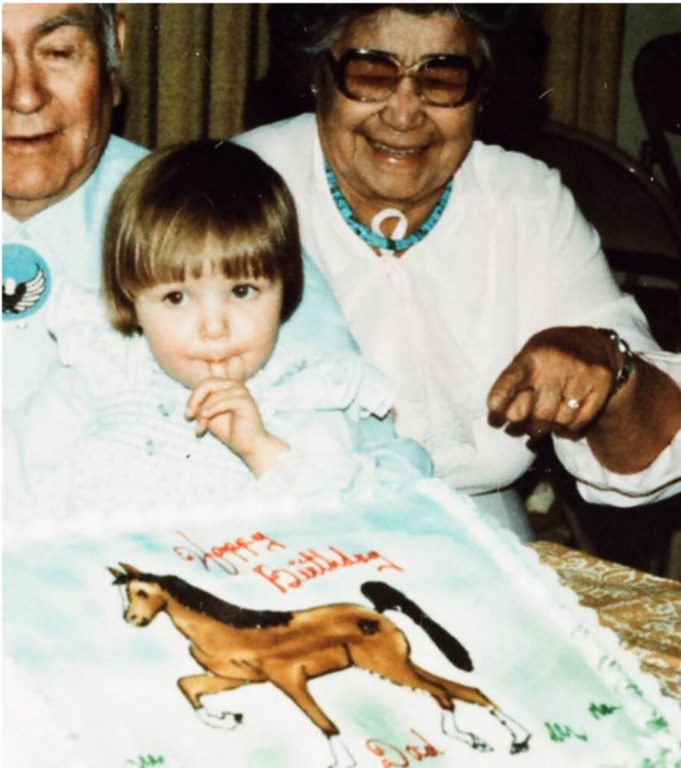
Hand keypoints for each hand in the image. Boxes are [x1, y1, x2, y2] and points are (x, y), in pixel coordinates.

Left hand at [185, 362, 287, 475]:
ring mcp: (241, 391)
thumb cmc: (228, 430)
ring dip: (202, 411)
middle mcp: (234, 384)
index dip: (195, 393)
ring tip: (200, 427)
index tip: (188, 413)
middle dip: (194, 400)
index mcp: (225, 385)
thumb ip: (200, 403)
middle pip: (207, 383)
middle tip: (188, 416)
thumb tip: (191, 400)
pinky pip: (223, 402)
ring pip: (213, 394)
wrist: (246, 445)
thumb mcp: (207, 414)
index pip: (207, 378)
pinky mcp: (245, 401)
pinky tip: (206, 417)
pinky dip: (212, 410)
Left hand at [486, 326, 623, 438]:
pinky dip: (567, 429)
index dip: (498, 406)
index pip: (508, 384)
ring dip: (547, 428)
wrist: (591, 343)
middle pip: (538, 414)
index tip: (495, 419)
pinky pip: (579, 423)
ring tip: (544, 421)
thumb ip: (513, 387)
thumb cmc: (548, 358)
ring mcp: (581, 376)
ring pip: (559, 422)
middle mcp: (556, 365)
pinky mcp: (600, 386)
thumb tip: (500, 420)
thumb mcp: (526, 360)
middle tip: (520, 428)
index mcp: (530, 357)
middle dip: (525, 428)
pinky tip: (562, 421)